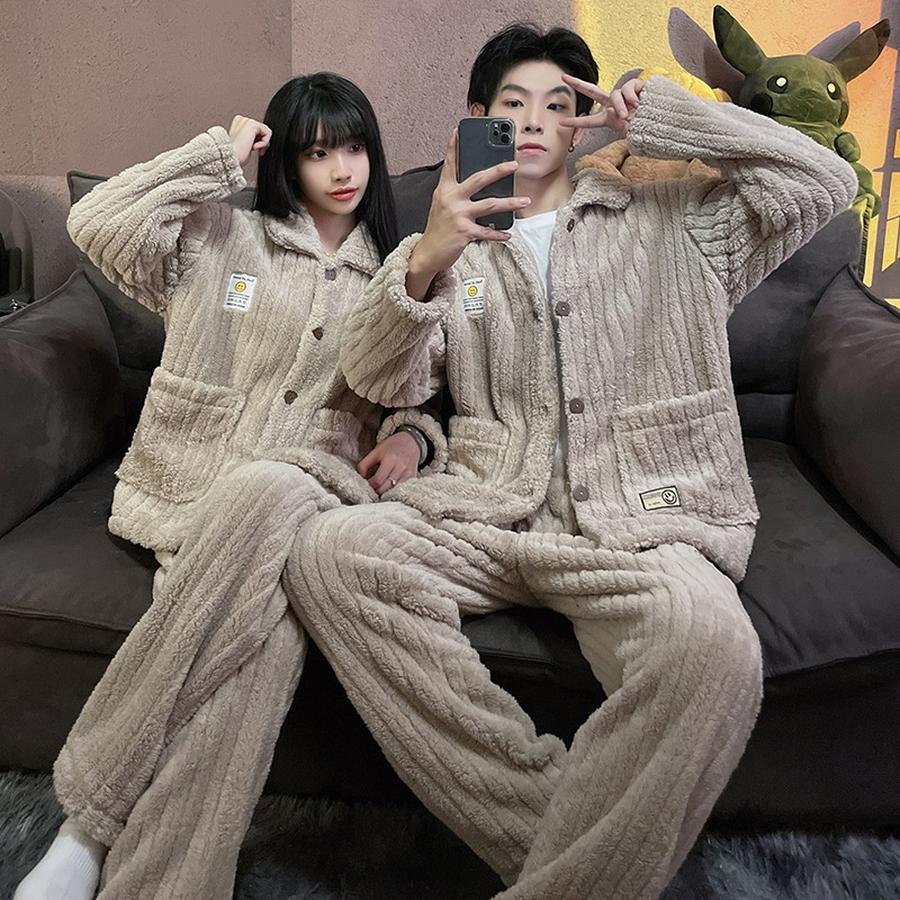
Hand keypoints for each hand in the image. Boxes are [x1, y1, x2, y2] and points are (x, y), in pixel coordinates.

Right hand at [228, 115, 271, 166]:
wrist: (231, 158)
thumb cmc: (236, 155)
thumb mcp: (246, 144)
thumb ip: (252, 139)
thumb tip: (262, 139)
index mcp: (238, 123)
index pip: (257, 130)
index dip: (258, 141)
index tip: (253, 149)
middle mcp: (241, 119)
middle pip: (262, 130)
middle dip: (261, 142)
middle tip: (255, 150)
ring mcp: (246, 120)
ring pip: (266, 131)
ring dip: (262, 144)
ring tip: (253, 148)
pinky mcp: (252, 124)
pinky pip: (268, 133)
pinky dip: (264, 143)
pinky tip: (253, 147)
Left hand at [357, 431, 420, 495]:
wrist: (411, 442)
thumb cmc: (392, 446)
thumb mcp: (376, 451)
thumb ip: (365, 464)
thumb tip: (360, 477)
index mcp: (390, 460)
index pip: (377, 480)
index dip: (369, 485)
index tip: (366, 484)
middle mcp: (401, 468)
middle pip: (385, 488)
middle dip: (376, 491)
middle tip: (371, 489)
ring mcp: (408, 474)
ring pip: (393, 491)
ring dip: (384, 492)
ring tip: (379, 489)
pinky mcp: (413, 478)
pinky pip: (401, 489)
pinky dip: (393, 491)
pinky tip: (388, 488)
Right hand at [405, 130, 530, 300]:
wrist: (428, 253)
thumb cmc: (439, 228)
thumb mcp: (442, 205)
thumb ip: (456, 192)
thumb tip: (480, 184)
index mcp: (444, 190)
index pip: (450, 164)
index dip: (453, 146)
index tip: (458, 130)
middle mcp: (451, 199)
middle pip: (478, 179)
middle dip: (498, 170)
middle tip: (514, 164)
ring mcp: (458, 215)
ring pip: (489, 205)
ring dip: (510, 203)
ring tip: (524, 201)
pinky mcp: (464, 231)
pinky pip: (487, 231)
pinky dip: (499, 233)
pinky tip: (508, 234)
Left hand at [559, 75, 645, 133]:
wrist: (663, 119)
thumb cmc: (646, 127)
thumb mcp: (629, 130)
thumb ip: (617, 121)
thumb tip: (613, 109)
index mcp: (608, 117)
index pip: (590, 120)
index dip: (576, 122)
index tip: (561, 123)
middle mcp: (613, 103)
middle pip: (592, 91)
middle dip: (577, 84)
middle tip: (563, 77)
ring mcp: (623, 94)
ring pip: (614, 95)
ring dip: (620, 106)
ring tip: (628, 115)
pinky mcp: (635, 85)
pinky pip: (628, 89)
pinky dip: (633, 98)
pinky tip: (640, 103)